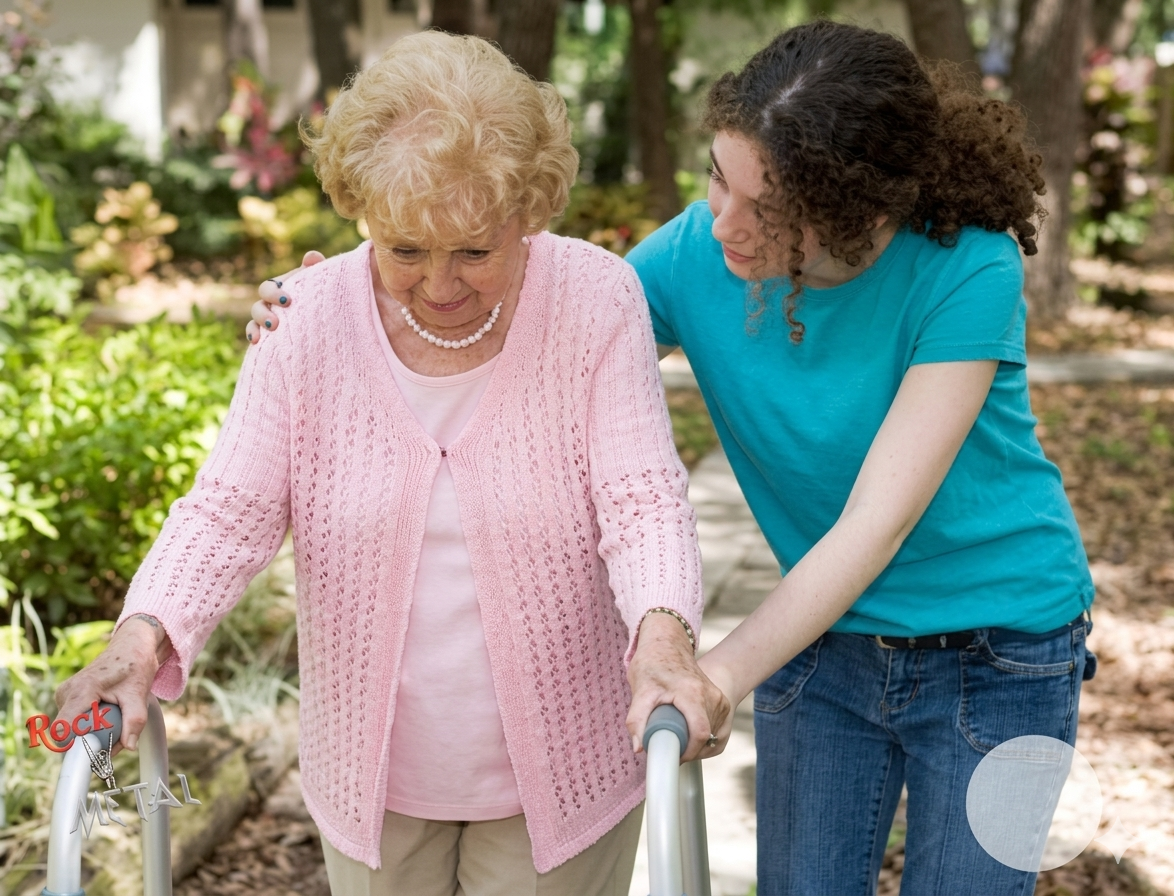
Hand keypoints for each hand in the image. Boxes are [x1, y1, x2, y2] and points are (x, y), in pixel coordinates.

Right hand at [53, 615, 171, 752]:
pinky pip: (75, 720)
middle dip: (91, 741)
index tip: (96, 752)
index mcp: (80, 691)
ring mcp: (65, 695)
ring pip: (72, 728)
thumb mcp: (139, 694)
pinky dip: (91, 724)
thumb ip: (134, 721)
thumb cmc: (135, 665)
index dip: (75, 747)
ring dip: (93, 733)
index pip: (63, 730)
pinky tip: (109, 714)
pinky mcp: (69, 697)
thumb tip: (128, 747)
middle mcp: (66, 692)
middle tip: (118, 738)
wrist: (131, 646)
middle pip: (68, 733)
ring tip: (117, 719)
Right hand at [245, 250, 325, 343]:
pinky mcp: (268, 333)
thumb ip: (316, 267)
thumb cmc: (319, 293)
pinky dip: (253, 335)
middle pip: (258, 305)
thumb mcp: (319, 280)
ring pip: (254, 320)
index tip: (287, 302)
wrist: (326, 315)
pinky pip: (254, 333)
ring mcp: (267, 318)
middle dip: (264, 313)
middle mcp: (270, 303)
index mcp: (278, 288)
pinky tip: (256, 341)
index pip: (268, 287)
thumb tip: (312, 256)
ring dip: (258, 326)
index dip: (274, 294)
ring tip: (270, 331)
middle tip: (275, 323)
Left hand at [626, 612, 730, 761]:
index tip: (673, 756)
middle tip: (668, 743)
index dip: (687, 752)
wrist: (668, 645)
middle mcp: (712, 696)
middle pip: (706, 738)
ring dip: (695, 744)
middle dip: (688, 749)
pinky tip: (688, 730)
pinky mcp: (723, 702)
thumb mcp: (640, 690)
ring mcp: (720, 699)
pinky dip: (705, 739)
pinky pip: (718, 732)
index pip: (699, 733)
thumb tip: (639, 747)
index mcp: (693, 693)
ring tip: (676, 731)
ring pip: (713, 737)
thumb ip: (637, 720)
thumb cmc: (653, 664)